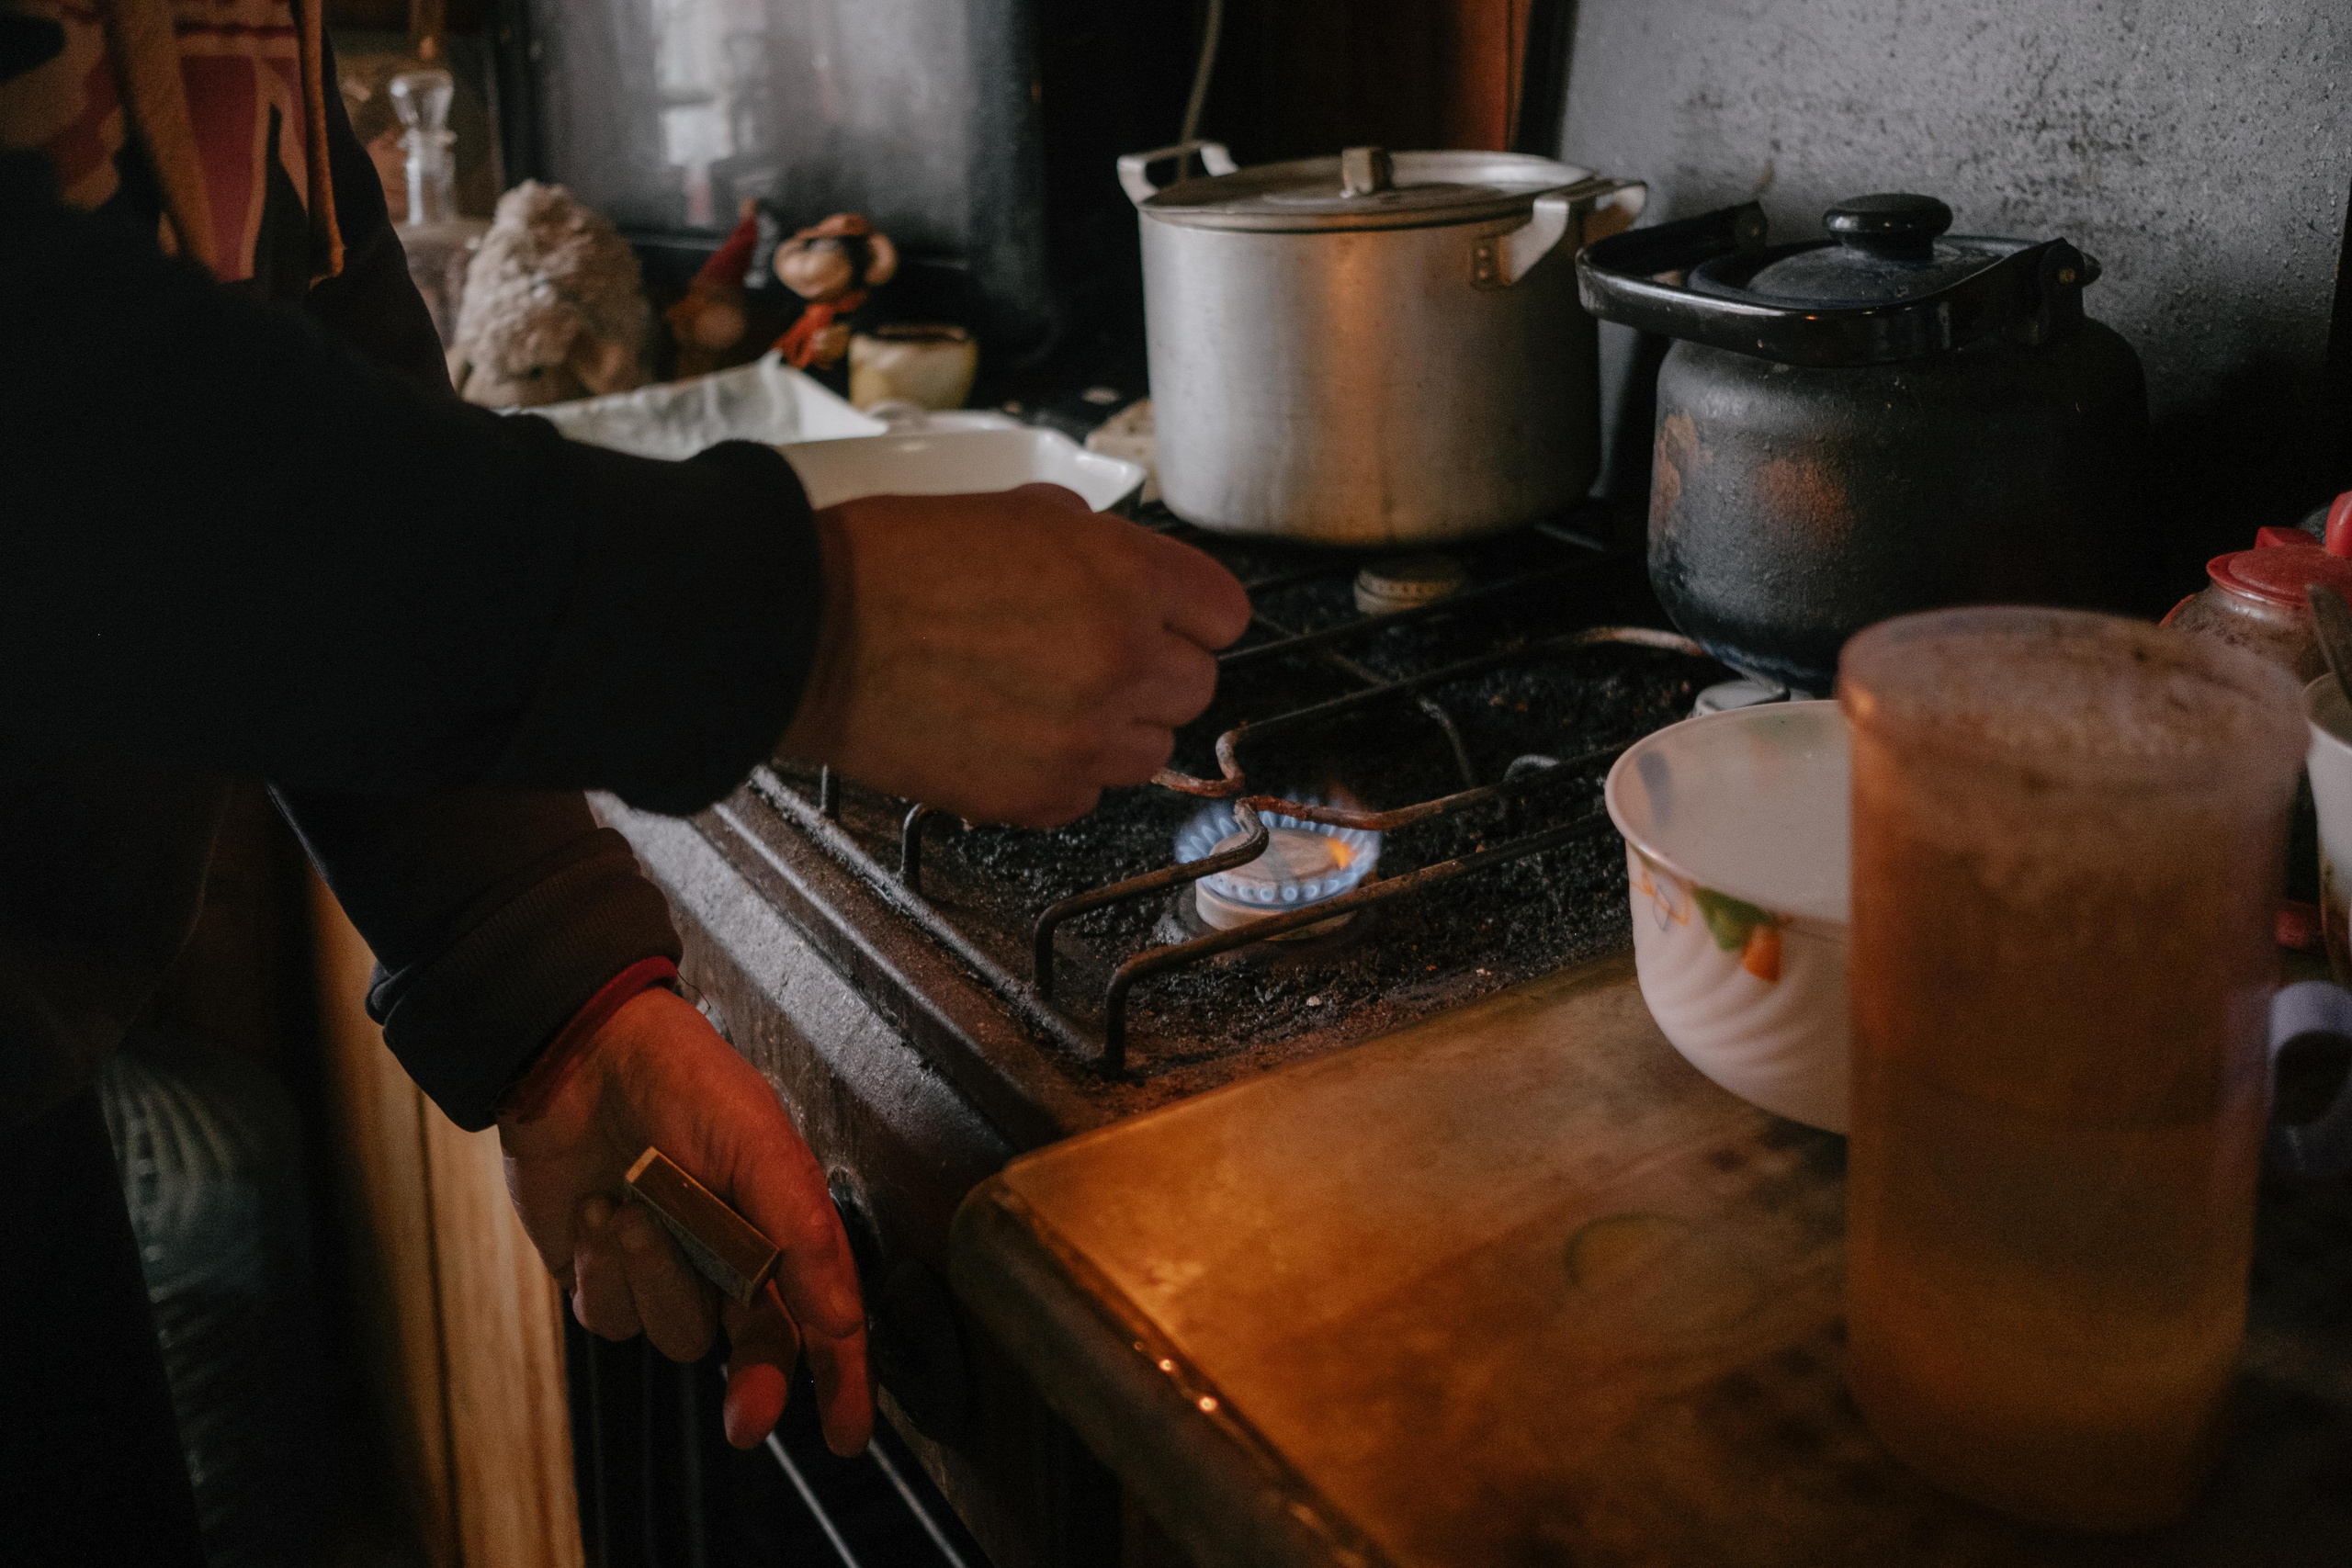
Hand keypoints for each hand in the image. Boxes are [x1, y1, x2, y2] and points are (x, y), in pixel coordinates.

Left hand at [497, 987, 871, 1454]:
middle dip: (755, 1386)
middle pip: (756, 1355)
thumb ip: (804, 1237)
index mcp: (784, 1231)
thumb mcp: (761, 1147)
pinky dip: (602, 1269)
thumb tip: (842, 1321)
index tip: (850, 1436)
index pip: (824, 1323)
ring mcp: (667, 1274)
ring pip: (674, 1335)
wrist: (581, 1056)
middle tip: (748, 1419)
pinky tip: (596, 1210)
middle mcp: (730, 1263)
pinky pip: (611, 1317)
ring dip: (653, 1276)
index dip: (842, 1384)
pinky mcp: (604, 1278)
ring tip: (633, 1205)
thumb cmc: (687, 1085)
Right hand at [780, 485, 1252, 826]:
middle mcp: (1123, 661)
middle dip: (1152, 671)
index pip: (1224, 613)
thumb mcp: (1012, 508)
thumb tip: (1110, 562)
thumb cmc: (891, 562)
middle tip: (1089, 655)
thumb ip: (1087, 541)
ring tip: (1044, 698)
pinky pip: (1086, 795)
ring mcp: (1084, 740)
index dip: (1190, 613)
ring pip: (1149, 751)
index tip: (1165, 617)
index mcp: (1126, 577)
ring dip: (1111, 728)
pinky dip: (1059, 773)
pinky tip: (1008, 734)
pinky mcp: (1038, 798)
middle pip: (1196, 688)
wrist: (809, 632)